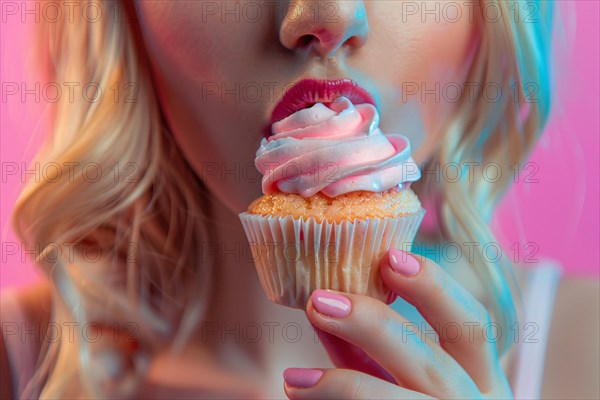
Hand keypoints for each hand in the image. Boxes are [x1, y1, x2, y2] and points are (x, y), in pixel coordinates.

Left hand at [283, 249, 512, 398]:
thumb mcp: (404, 382)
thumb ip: (370, 351)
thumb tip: (324, 308)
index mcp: (483, 381)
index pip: (473, 325)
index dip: (436, 288)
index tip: (390, 257)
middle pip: (431, 361)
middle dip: (374, 325)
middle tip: (319, 300)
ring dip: (344, 386)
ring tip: (294, 382)